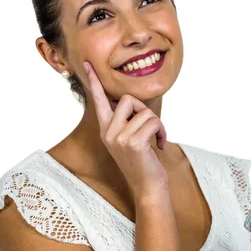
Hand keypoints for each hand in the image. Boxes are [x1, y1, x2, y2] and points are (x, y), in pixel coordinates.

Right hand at [84, 61, 168, 197]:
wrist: (148, 187)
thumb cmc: (142, 161)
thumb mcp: (129, 139)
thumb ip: (125, 122)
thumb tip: (128, 100)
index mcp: (105, 129)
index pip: (98, 100)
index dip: (94, 81)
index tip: (88, 63)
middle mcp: (108, 132)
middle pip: (128, 99)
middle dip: (145, 110)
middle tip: (151, 129)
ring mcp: (118, 138)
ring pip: (145, 112)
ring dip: (158, 125)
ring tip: (156, 141)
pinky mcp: (133, 142)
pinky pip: (154, 122)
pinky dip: (163, 132)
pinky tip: (160, 146)